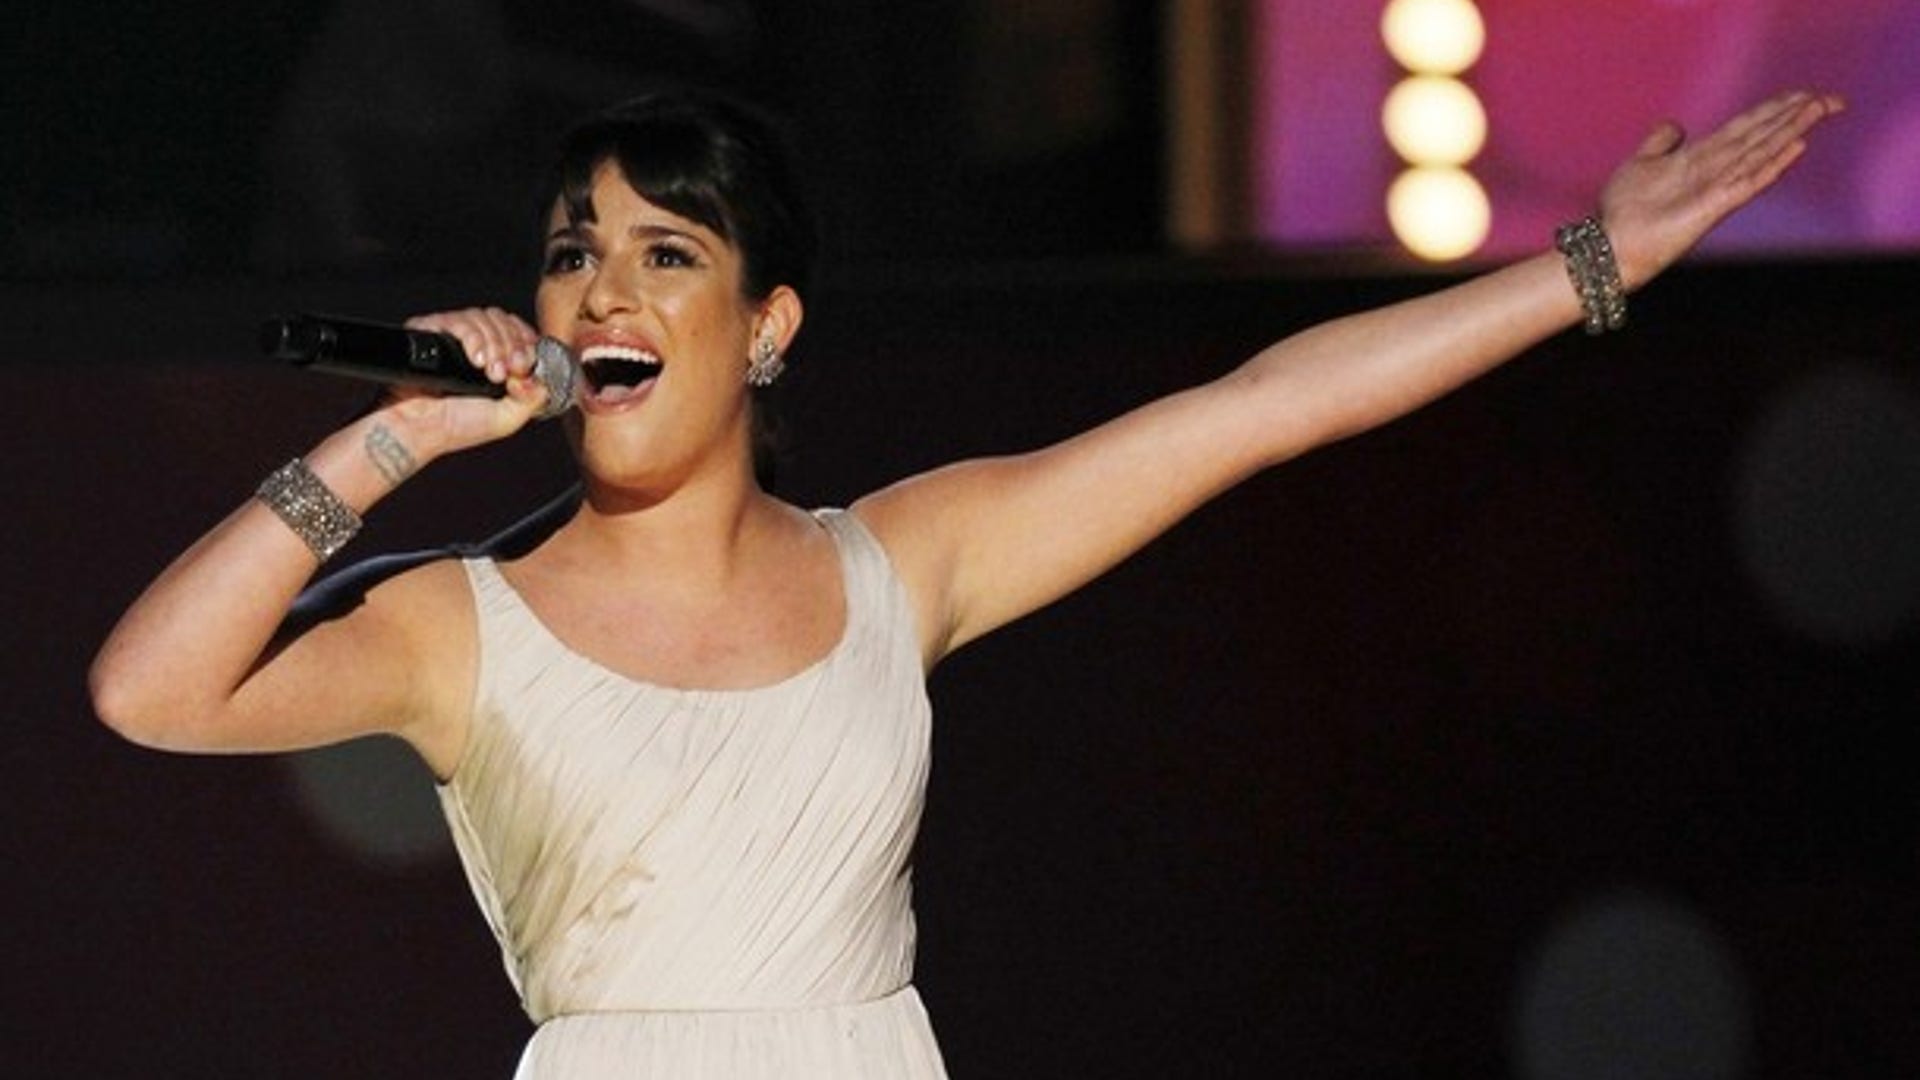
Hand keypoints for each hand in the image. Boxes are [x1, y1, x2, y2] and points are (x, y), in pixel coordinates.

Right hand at [388, 307, 550, 454]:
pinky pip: (457, 319)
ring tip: (489, 374)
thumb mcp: (508, 418)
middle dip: (511, 345)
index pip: (519, 331)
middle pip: (503, 320)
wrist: (418, 429)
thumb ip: (533, 399)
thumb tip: (541, 376)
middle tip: (506, 373)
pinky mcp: (431, 330)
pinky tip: (474, 360)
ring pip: (483, 317)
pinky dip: (471, 337)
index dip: (527, 342)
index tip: (524, 364)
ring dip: (493, 344)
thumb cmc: (457, 426)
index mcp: (496, 359)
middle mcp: (476, 344)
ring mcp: (453, 336)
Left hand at [1596, 90, 1843, 288]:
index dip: (1772, 110)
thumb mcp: (1640, 163)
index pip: (1745, 128)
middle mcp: (1715, 171)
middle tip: (1829, 98)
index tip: (1801, 94)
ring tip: (1820, 110)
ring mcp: (1717, 188)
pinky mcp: (1714, 207)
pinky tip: (1797, 146)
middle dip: (1793, 116)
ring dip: (1791, 130)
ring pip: (1762, 152)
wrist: (1610, 246)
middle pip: (1761, 136)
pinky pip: (1750, 181)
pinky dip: (1773, 164)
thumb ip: (1660, 143)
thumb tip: (1677, 125)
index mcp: (1700, 159)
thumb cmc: (1622, 211)